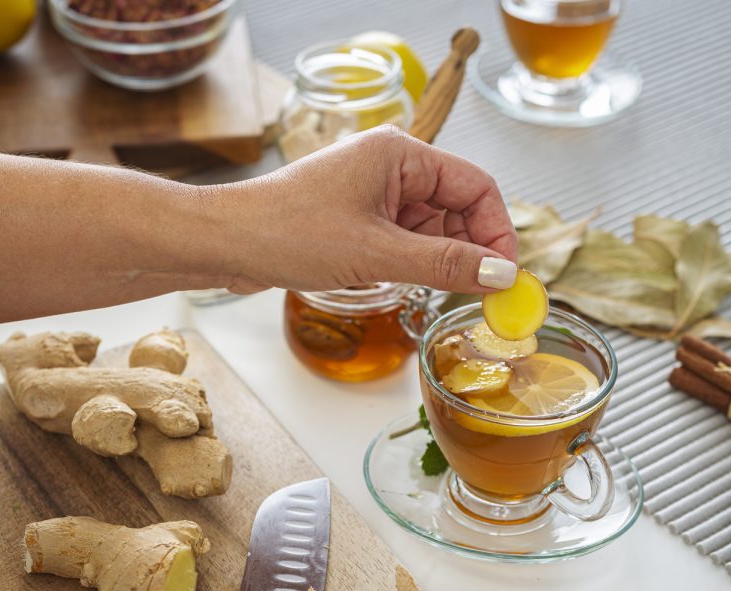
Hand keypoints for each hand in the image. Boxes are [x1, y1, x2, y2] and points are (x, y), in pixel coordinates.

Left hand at [210, 125, 517, 294]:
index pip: (476, 186)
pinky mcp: (355, 217)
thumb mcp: (377, 254)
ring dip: (438, 261)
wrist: (225, 242)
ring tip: (431, 292)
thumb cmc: (288, 232)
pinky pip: (402, 239)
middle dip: (469, 250)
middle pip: (457, 208)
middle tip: (477, 296)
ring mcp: (371, 191)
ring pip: (430, 228)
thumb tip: (499, 275)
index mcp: (401, 154)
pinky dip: (411, 264)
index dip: (497, 232)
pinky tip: (401, 285)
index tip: (504, 277)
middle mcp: (390, 166)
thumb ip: (444, 264)